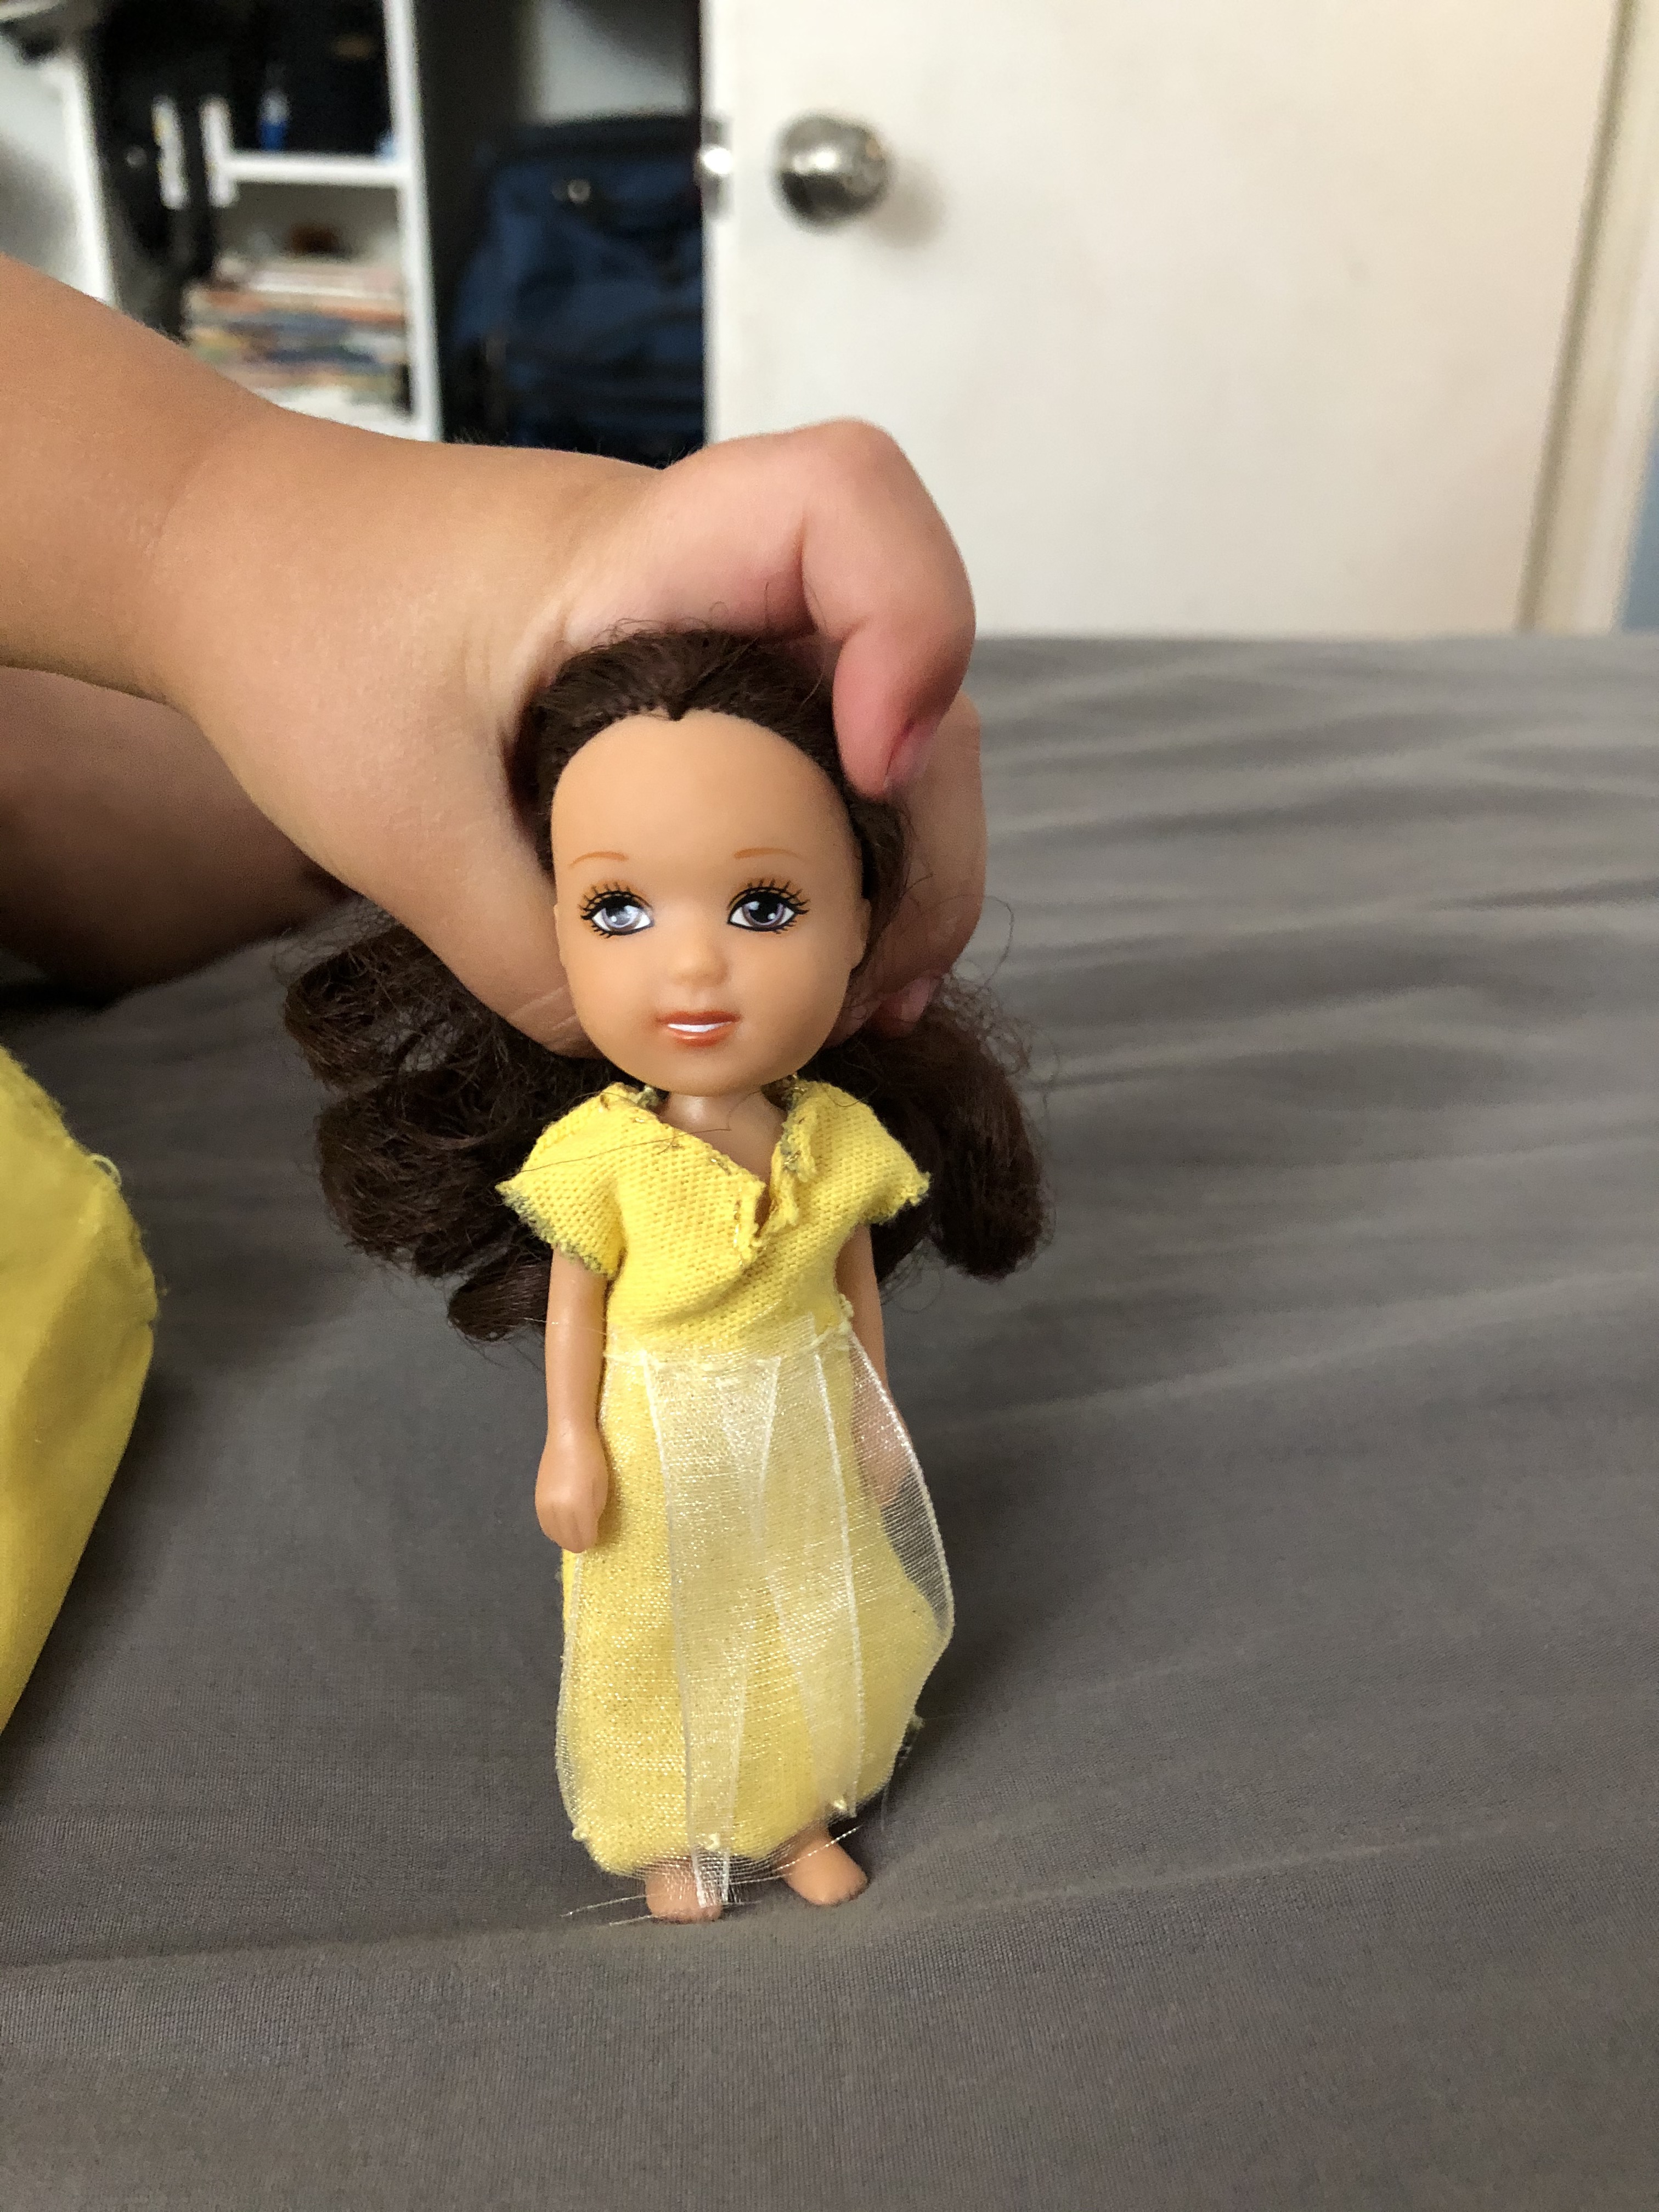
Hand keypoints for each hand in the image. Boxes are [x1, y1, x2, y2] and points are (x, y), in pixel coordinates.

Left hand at [143, 409, 977, 1045]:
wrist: (225, 561)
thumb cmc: (291, 643)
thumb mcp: (398, 830)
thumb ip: (529, 955)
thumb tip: (646, 1050)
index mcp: (638, 556)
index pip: (843, 501)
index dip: (910, 620)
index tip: (870, 764)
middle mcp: (708, 577)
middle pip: (911, 660)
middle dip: (930, 832)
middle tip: (883, 984)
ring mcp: (711, 628)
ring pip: (881, 728)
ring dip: (898, 868)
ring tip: (862, 1003)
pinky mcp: (693, 685)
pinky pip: (811, 762)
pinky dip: (832, 865)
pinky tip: (810, 964)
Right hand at [535, 1427, 610, 1551]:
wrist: (568, 1436)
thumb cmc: (592, 1459)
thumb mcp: (601, 1488)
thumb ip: (594, 1514)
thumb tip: (589, 1531)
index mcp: (575, 1508)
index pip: (583, 1540)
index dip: (591, 1539)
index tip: (596, 1530)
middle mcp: (556, 1511)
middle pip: (566, 1542)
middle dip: (578, 1540)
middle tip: (588, 1529)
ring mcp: (543, 1506)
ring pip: (553, 1536)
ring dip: (565, 1535)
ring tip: (576, 1524)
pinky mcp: (536, 1500)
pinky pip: (545, 1525)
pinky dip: (554, 1527)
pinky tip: (563, 1518)